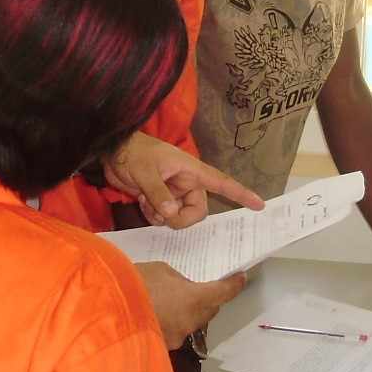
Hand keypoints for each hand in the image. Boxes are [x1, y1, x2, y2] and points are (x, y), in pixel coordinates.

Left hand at [105, 132, 263, 228]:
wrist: (112, 153)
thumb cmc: (133, 153)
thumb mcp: (145, 172)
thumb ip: (158, 193)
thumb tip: (172, 214)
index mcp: (191, 170)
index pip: (221, 182)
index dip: (240, 193)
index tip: (259, 204)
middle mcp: (186, 183)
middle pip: (197, 211)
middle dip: (180, 218)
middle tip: (161, 213)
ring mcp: (174, 192)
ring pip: (180, 217)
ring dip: (163, 217)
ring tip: (146, 202)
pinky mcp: (161, 199)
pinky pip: (166, 217)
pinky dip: (155, 216)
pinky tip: (142, 203)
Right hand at [137, 262, 246, 348]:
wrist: (107, 312)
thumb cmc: (135, 283)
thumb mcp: (160, 271)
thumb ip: (178, 280)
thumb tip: (183, 289)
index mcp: (195, 299)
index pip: (223, 293)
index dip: (233, 285)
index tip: (240, 278)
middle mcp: (191, 322)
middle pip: (209, 311)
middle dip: (208, 300)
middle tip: (198, 288)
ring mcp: (177, 338)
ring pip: (191, 323)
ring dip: (188, 313)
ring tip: (172, 302)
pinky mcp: (163, 347)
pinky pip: (174, 331)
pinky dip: (171, 323)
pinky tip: (156, 314)